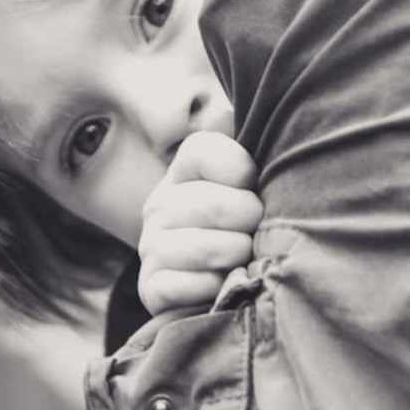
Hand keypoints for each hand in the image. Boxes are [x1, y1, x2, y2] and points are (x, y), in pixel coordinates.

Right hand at [138, 131, 262, 315]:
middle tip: (258, 230)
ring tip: (246, 257)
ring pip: (203, 248)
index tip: (254, 185)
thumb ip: (250, 158)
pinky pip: (184, 286)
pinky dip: (214, 287)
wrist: (223, 289)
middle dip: (249, 221)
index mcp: (183, 172)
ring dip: (236, 256)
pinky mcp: (150, 288)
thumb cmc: (246, 228)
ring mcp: (151, 247)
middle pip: (212, 205)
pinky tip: (224, 283)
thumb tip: (237, 121)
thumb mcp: (251, 185)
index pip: (203, 151)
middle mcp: (159, 205)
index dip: (240, 168)